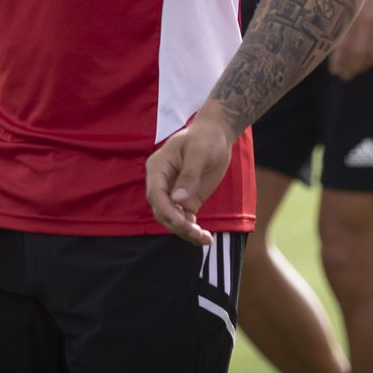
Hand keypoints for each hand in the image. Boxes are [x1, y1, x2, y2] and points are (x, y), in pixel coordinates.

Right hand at [145, 110, 236, 245]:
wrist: (217, 133)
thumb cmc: (206, 137)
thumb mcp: (200, 152)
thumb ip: (190, 175)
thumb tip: (179, 200)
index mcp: (158, 167)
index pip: (155, 194)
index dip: (167, 211)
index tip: (182, 223)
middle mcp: (161, 182)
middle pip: (162, 210)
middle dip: (178, 225)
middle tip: (198, 235)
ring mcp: (173, 192)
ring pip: (172, 218)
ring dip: (186, 231)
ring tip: (205, 239)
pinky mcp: (186, 199)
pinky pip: (184, 218)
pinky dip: (193, 229)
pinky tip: (206, 238)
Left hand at [329, 0, 372, 79]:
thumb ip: (342, 19)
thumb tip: (332, 42)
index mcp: (350, 13)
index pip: (344, 44)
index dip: (339, 60)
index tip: (334, 70)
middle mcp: (365, 19)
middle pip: (357, 52)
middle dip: (349, 66)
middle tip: (343, 74)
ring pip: (371, 52)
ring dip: (361, 65)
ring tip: (353, 71)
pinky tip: (368, 61)